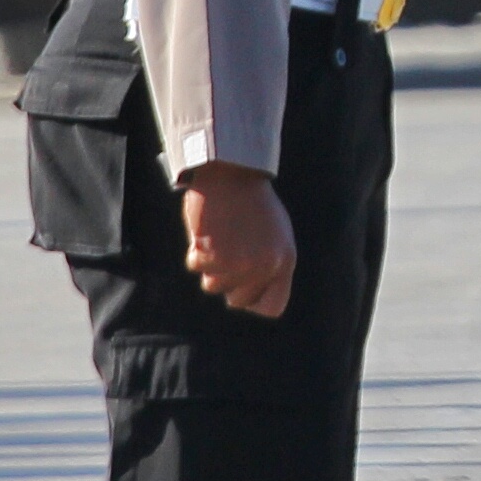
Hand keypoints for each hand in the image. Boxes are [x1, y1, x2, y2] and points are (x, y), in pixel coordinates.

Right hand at [180, 167, 296, 317]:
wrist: (232, 172)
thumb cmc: (251, 200)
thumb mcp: (275, 233)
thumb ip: (269, 263)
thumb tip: (254, 292)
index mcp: (285, 260)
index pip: (273, 307)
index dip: (253, 301)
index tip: (242, 289)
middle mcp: (266, 266)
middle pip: (238, 301)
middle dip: (227, 281)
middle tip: (225, 253)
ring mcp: (240, 263)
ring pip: (213, 285)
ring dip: (209, 263)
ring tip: (219, 235)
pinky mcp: (214, 255)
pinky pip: (195, 266)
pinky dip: (195, 249)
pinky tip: (206, 228)